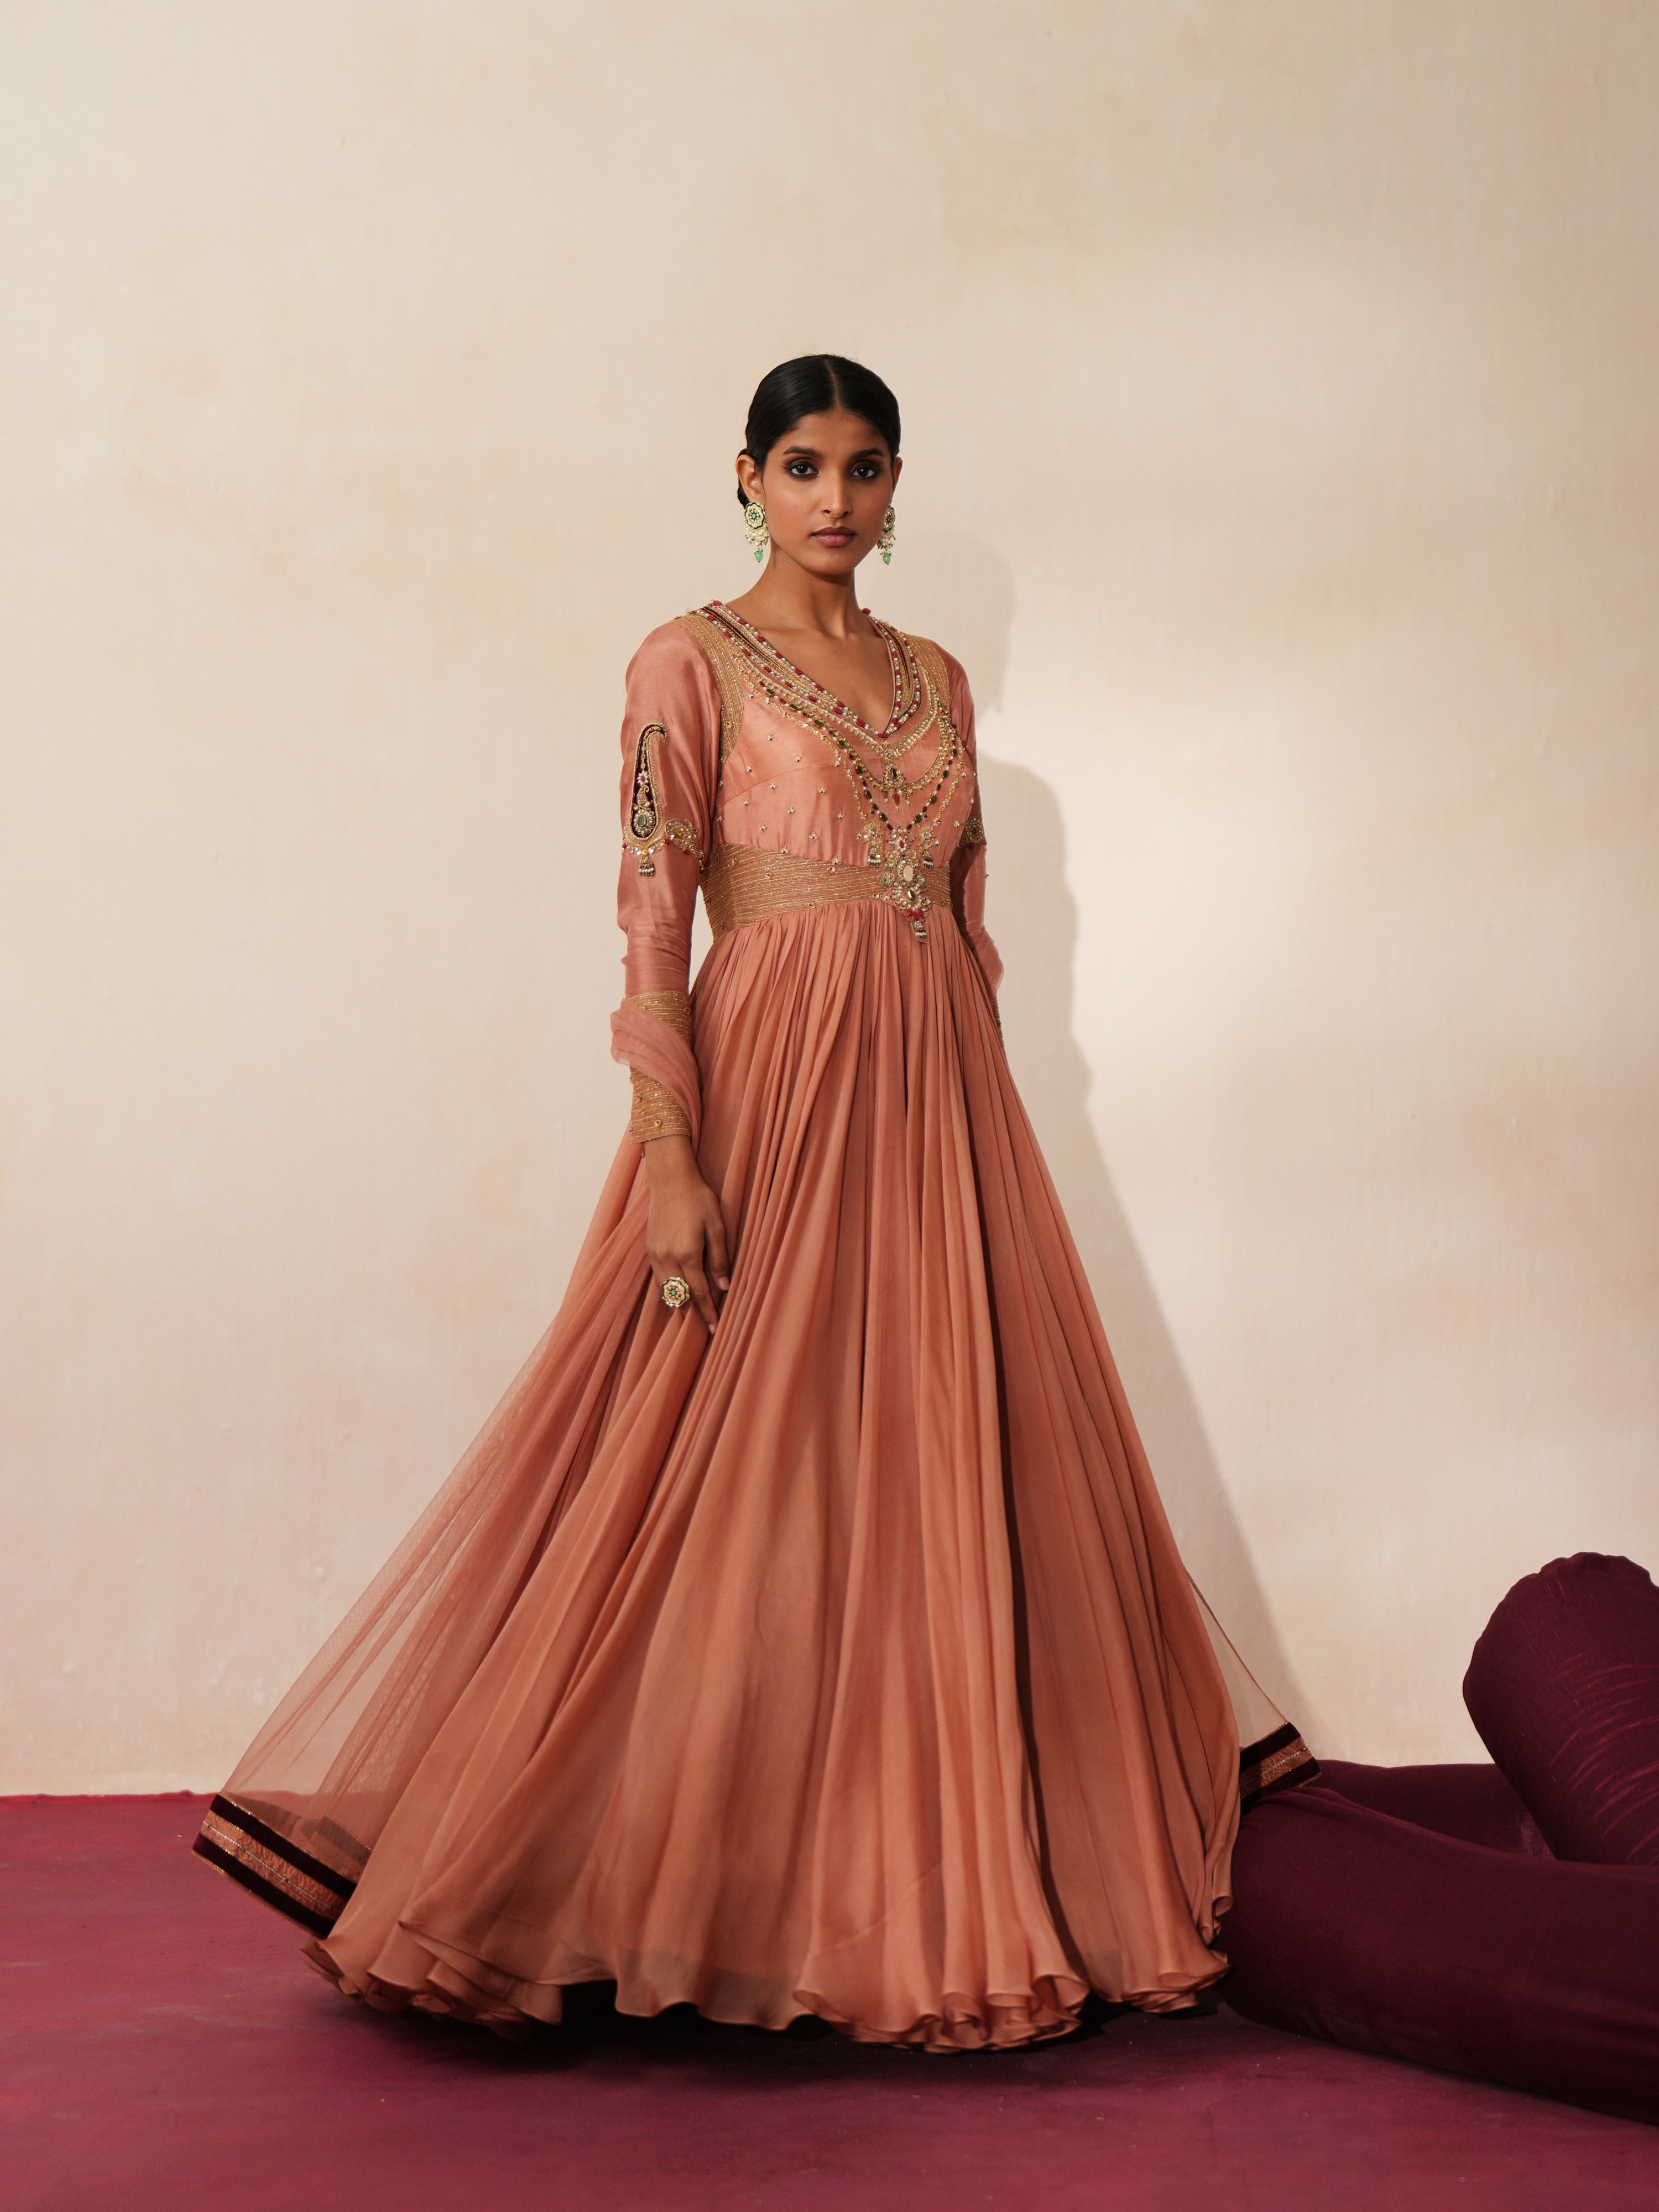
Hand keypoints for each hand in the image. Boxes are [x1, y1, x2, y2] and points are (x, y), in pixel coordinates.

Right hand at [643, 1135, 730, 1331]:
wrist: (670, 1179)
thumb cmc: (698, 1199)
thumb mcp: (717, 1227)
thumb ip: (720, 1258)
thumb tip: (725, 1286)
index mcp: (688, 1254)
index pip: (699, 1293)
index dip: (708, 1312)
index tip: (714, 1327)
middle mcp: (668, 1258)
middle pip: (681, 1296)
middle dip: (693, 1312)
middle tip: (704, 1325)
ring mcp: (655, 1254)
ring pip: (666, 1289)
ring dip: (679, 1302)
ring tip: (691, 1312)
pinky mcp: (649, 1248)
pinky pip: (657, 1277)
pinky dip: (667, 1288)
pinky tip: (676, 1290)